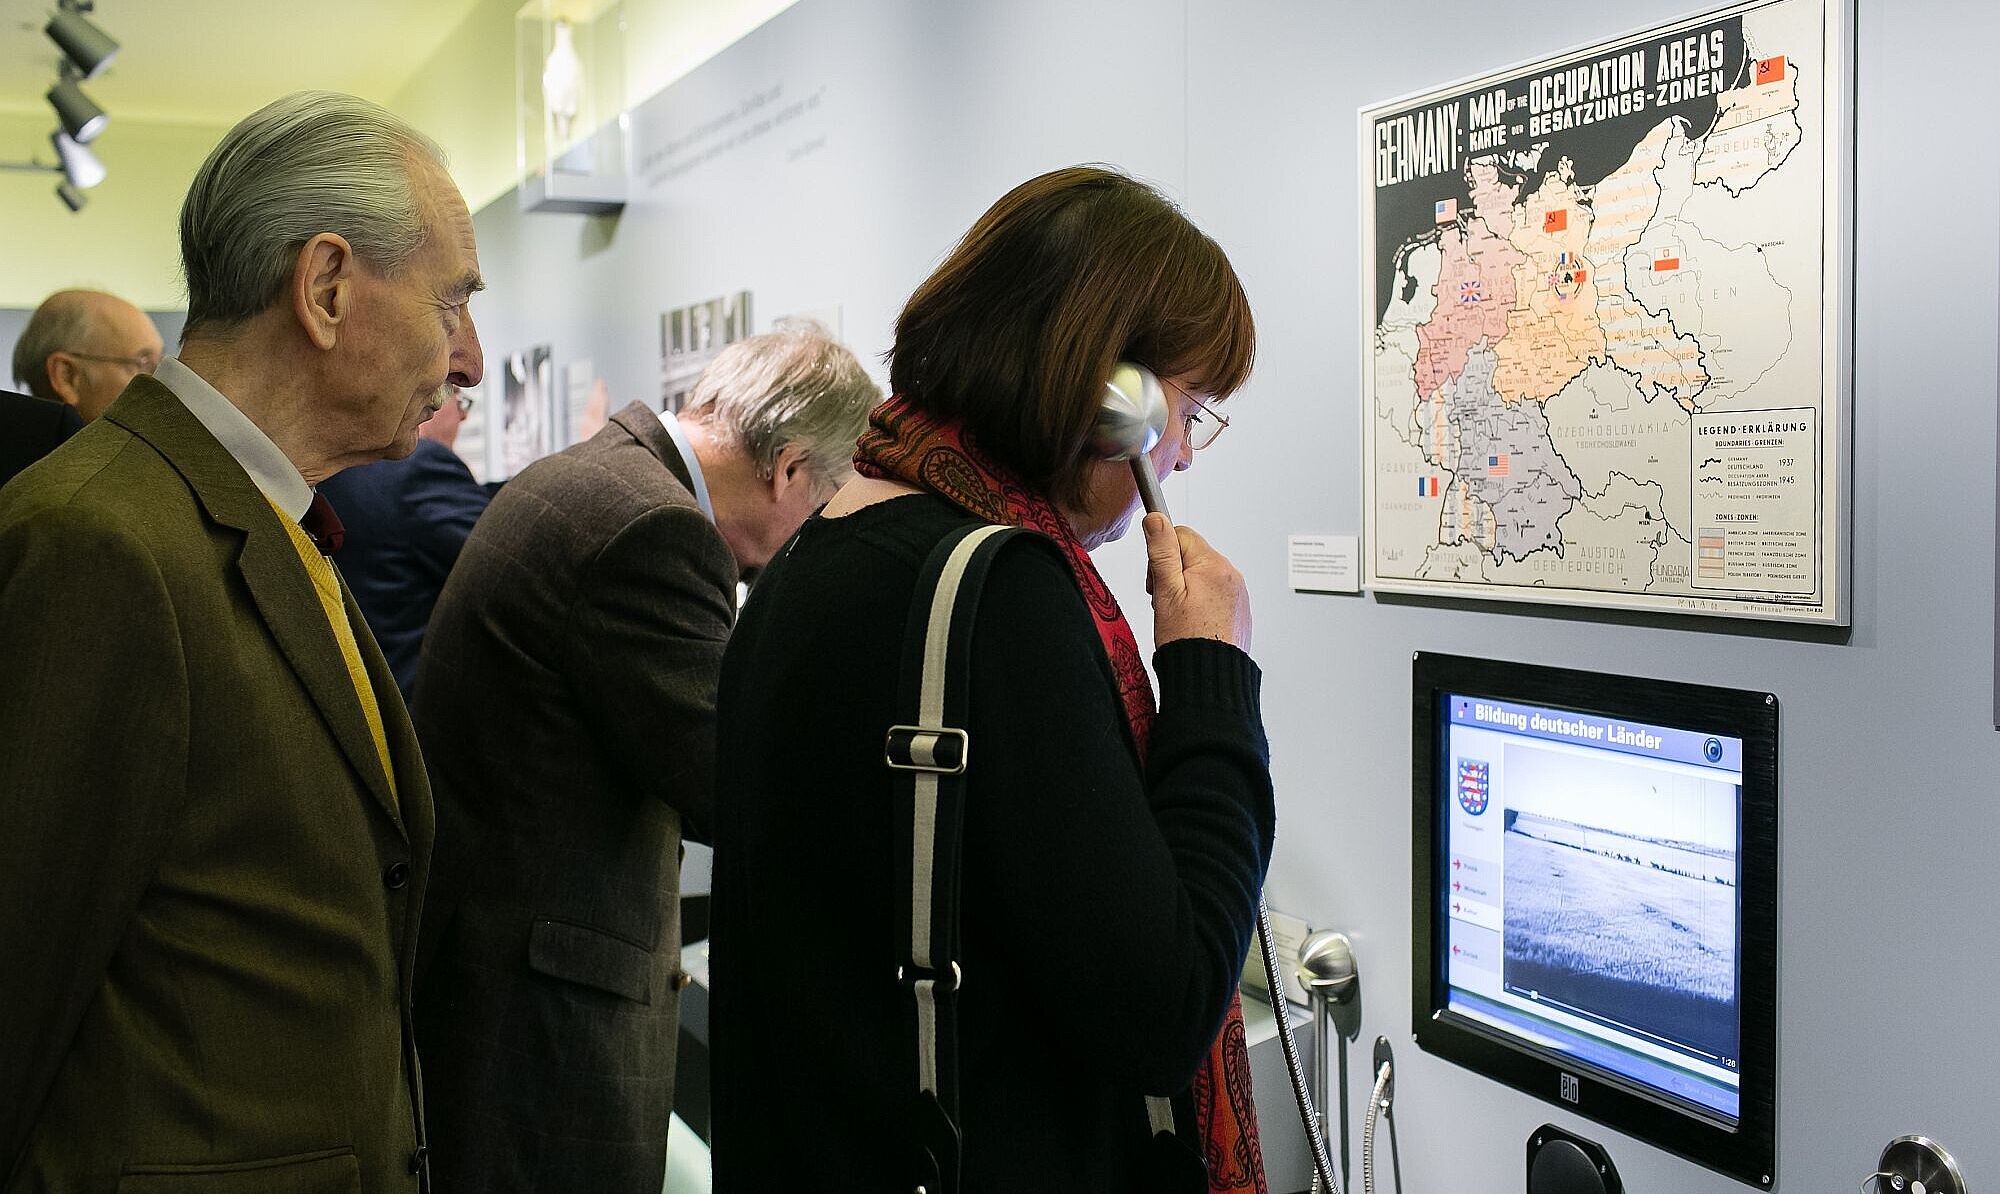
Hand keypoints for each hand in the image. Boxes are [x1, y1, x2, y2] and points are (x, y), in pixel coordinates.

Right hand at [1142, 513, 1250, 650]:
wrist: (1210, 676)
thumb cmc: (1187, 639)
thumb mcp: (1166, 591)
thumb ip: (1162, 551)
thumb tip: (1157, 519)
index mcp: (1213, 564)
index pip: (1180, 535)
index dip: (1161, 556)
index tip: (1157, 580)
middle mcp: (1231, 573)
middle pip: (1191, 555)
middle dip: (1174, 573)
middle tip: (1166, 601)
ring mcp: (1238, 591)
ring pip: (1201, 574)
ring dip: (1186, 588)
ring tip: (1179, 616)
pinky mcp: (1239, 608)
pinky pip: (1214, 593)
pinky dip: (1201, 602)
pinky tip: (1192, 622)